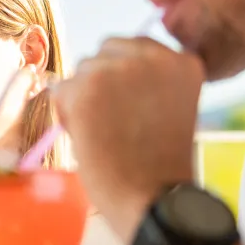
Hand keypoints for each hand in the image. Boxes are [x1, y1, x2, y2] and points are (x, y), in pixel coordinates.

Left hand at [52, 37, 203, 244]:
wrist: (151, 197)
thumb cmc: (157, 163)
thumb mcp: (168, 106)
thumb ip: (146, 81)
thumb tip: (96, 65)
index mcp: (182, 62)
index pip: (133, 47)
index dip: (122, 79)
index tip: (129, 109)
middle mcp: (154, 57)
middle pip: (103, 52)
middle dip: (100, 83)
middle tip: (114, 123)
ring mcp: (119, 70)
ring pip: (80, 72)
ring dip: (83, 99)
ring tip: (105, 134)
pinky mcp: (88, 88)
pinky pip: (62, 91)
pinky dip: (67, 115)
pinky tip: (90, 138)